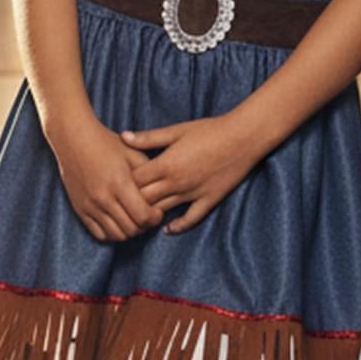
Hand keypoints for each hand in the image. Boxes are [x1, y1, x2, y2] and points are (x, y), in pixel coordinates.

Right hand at [47, 115, 163, 242]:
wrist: (74, 138)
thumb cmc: (107, 143)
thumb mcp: (133, 154)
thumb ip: (150, 176)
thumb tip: (162, 195)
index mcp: (120, 183)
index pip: (143, 216)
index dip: (155, 218)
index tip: (157, 211)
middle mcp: (103, 197)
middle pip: (131, 229)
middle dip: (144, 227)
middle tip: (148, 217)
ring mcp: (90, 205)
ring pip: (116, 235)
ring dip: (129, 232)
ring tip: (133, 220)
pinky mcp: (80, 209)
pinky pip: (99, 234)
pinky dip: (112, 233)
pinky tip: (118, 222)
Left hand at [119, 116, 259, 231]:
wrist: (243, 137)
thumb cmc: (209, 130)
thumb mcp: (176, 130)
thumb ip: (148, 137)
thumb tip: (122, 137)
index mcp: (166, 164)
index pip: (134, 181)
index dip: (122, 183)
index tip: (117, 181)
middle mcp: (176, 182)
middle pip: (144, 199)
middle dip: (131, 201)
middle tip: (122, 202)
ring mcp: (193, 193)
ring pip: (163, 211)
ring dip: (149, 215)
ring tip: (137, 216)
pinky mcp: (208, 200)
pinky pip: (191, 218)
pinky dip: (178, 226)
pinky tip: (168, 229)